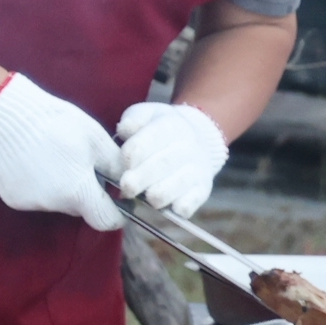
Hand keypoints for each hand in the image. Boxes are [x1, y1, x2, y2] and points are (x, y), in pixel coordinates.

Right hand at [0, 74, 122, 230]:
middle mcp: (54, 205)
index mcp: (79, 192)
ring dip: (60, 188)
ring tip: (51, 159)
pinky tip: (31, 163)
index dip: (115, 213)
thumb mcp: (97, 140)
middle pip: (79, 208)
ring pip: (56, 202)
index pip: (105, 221)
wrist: (8, 117)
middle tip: (78, 164)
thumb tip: (129, 183)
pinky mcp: (12, 199)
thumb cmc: (58, 123)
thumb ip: (117, 167)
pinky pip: (34, 198)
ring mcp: (30, 204)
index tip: (115, 201)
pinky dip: (38, 186)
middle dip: (84, 192)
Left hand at [114, 102, 228, 215]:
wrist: (196, 139)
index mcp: (170, 125)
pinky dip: (175, 209)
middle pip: (161, 165)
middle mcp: (188, 146)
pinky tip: (164, 206)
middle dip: (139, 179)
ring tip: (145, 195)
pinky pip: (188, 205)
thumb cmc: (158, 130)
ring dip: (155, 195)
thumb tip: (125, 129)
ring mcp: (197, 169)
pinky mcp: (202, 190)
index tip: (123, 163)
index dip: (131, 154)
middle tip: (126, 187)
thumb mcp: (146, 115)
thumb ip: (133, 119)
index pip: (149, 140)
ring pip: (175, 187)